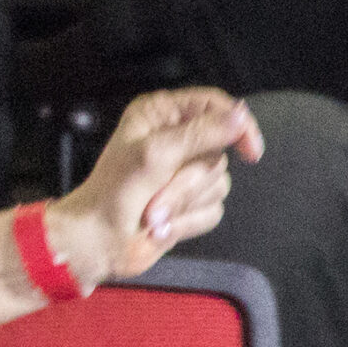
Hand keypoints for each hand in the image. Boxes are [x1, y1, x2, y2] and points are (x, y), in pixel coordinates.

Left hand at [48, 87, 262, 290]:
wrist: (97, 241)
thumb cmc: (113, 193)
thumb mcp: (156, 154)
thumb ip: (201, 133)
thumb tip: (240, 116)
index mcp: (160, 116)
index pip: (214, 105)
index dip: (238, 125)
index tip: (250, 151)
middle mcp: (174, 139)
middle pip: (218, 152)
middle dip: (188, 181)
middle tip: (154, 194)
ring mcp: (182, 172)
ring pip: (219, 184)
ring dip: (183, 204)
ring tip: (150, 215)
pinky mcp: (188, 202)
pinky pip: (213, 209)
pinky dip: (187, 221)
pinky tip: (160, 226)